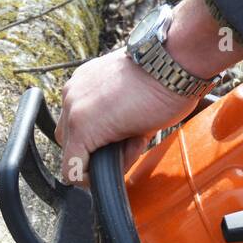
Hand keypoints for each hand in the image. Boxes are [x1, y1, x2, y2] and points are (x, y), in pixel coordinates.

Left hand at [56, 0, 242, 182]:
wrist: (173, 65)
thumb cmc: (163, 80)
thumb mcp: (131, 101)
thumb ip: (115, 122)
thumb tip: (116, 150)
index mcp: (83, 84)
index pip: (76, 125)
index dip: (99, 141)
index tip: (126, 134)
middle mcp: (72, 94)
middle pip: (69, 141)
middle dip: (96, 151)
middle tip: (131, 142)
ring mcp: (73, 110)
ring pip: (71, 157)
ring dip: (97, 161)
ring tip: (131, 145)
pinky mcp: (82, 128)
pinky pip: (74, 170)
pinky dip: (94, 177)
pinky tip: (121, 160)